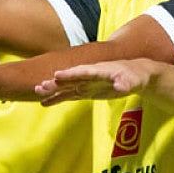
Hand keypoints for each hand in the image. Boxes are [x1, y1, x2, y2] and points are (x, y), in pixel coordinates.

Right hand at [34, 58, 158, 105]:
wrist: (136, 75)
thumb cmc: (136, 75)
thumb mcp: (134, 80)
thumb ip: (126, 82)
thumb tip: (120, 85)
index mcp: (99, 70)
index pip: (83, 71)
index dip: (70, 74)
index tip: (56, 75)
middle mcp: (89, 76)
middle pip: (70, 79)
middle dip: (56, 82)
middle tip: (40, 86)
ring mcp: (86, 83)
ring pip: (67, 87)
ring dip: (53, 90)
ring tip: (37, 92)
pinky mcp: (86, 91)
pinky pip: (69, 95)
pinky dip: (58, 98)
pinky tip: (45, 102)